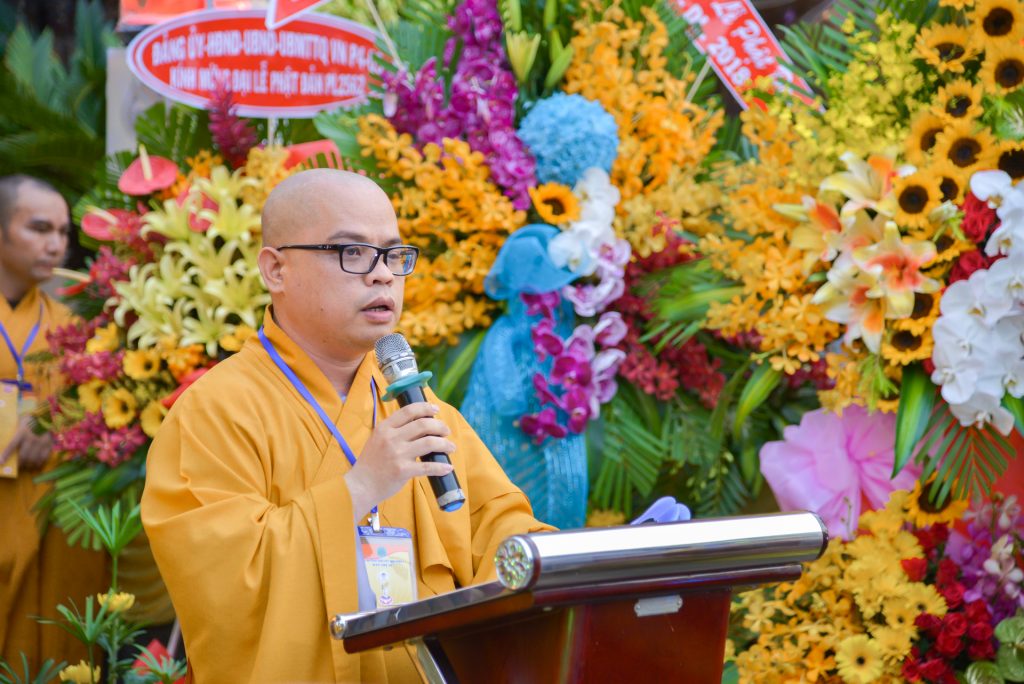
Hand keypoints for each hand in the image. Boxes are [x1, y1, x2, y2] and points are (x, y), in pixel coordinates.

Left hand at [0, 415, 51, 471]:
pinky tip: (36, 466)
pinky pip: (44, 458)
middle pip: (24, 456)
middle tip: (18, 467)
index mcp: (22, 432)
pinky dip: (39, 464)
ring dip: (29, 466)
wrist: (49, 416)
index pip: (12, 445)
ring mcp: (42, 443)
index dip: (6, 455)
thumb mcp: (21, 423)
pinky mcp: (50, 445)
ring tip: (27, 467)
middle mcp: (32, 438)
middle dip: (20, 464)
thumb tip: (4, 440)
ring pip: (34, 459)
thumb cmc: (32, 420)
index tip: (1, 462)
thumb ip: (14, 431)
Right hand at [344, 403, 454, 519]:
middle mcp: (391, 438)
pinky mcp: (402, 471)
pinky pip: (427, 467)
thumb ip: (394, 431)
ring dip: (444, 444)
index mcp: (384, 428)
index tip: (436, 410)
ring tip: (451, 447)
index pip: (409, 410)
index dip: (426, 408)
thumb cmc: (371, 463)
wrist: (360, 485)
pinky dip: (441, 467)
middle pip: (423, 424)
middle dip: (440, 426)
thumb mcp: (377, 439)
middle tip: (446, 431)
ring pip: (429, 442)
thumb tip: (420, 425)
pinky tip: (448, 467)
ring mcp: (397, 454)